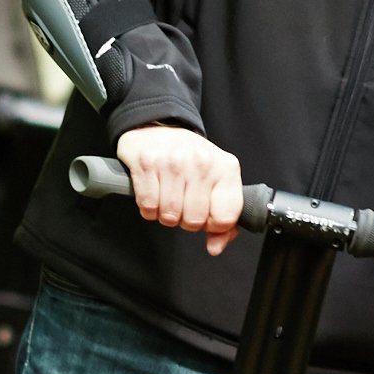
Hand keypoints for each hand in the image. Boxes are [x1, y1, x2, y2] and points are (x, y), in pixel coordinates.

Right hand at [119, 124, 243, 254]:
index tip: (206, 216)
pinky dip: (148, 208)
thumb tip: (215, 247)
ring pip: (169, 216)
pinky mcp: (147, 163)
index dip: (212, 225)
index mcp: (226, 167)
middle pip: (194, 221)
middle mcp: (201, 162)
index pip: (225, 217)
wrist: (157, 126)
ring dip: (165, 214)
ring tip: (166, 197)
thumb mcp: (215, 180)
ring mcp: (173, 162)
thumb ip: (223, 217)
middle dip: (185, 220)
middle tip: (182, 204)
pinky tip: (152, 194)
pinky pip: (148, 206)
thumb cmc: (189, 158)